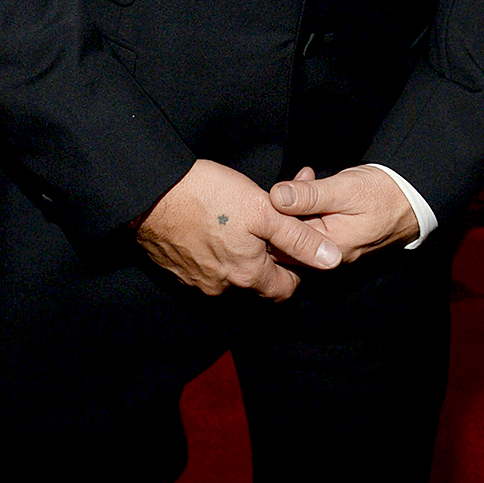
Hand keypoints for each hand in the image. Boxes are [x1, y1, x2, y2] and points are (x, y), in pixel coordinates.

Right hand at [136, 158, 341, 298]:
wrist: (151, 192)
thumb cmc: (210, 197)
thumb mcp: (264, 210)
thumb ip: (299, 237)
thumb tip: (332, 259)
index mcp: (247, 276)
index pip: (285, 290)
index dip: (296, 269)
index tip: (297, 244)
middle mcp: (221, 288)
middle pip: (258, 283)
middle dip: (271, 258)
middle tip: (273, 225)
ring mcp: (196, 281)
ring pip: (232, 275)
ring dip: (244, 255)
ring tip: (247, 221)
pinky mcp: (178, 269)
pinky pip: (208, 268)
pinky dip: (219, 252)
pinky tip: (220, 226)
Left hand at [268, 164, 418, 264]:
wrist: (414, 199)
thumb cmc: (384, 193)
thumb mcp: (345, 189)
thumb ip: (310, 195)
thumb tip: (275, 196)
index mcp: (327, 248)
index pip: (283, 239)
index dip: (274, 212)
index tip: (275, 189)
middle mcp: (326, 257)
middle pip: (288, 236)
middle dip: (286, 206)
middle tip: (301, 178)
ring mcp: (330, 250)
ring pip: (300, 228)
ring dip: (297, 203)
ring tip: (308, 178)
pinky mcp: (335, 241)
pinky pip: (312, 226)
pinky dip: (309, 206)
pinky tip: (314, 187)